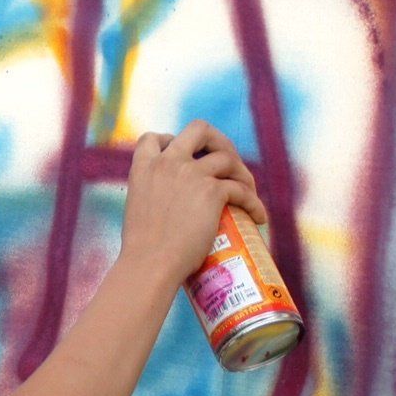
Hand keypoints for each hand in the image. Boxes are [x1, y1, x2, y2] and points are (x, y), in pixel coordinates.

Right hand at [121, 121, 267, 285]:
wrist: (150, 265)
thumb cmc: (143, 252)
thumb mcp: (139, 211)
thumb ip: (154, 197)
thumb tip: (174, 207)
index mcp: (143, 168)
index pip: (155, 138)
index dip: (172, 141)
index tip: (184, 157)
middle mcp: (167, 163)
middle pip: (199, 129)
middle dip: (219, 141)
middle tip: (227, 163)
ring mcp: (190, 174)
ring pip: (228, 158)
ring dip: (242, 173)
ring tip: (248, 190)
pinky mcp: (212, 191)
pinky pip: (242, 190)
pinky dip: (254, 203)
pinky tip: (257, 217)